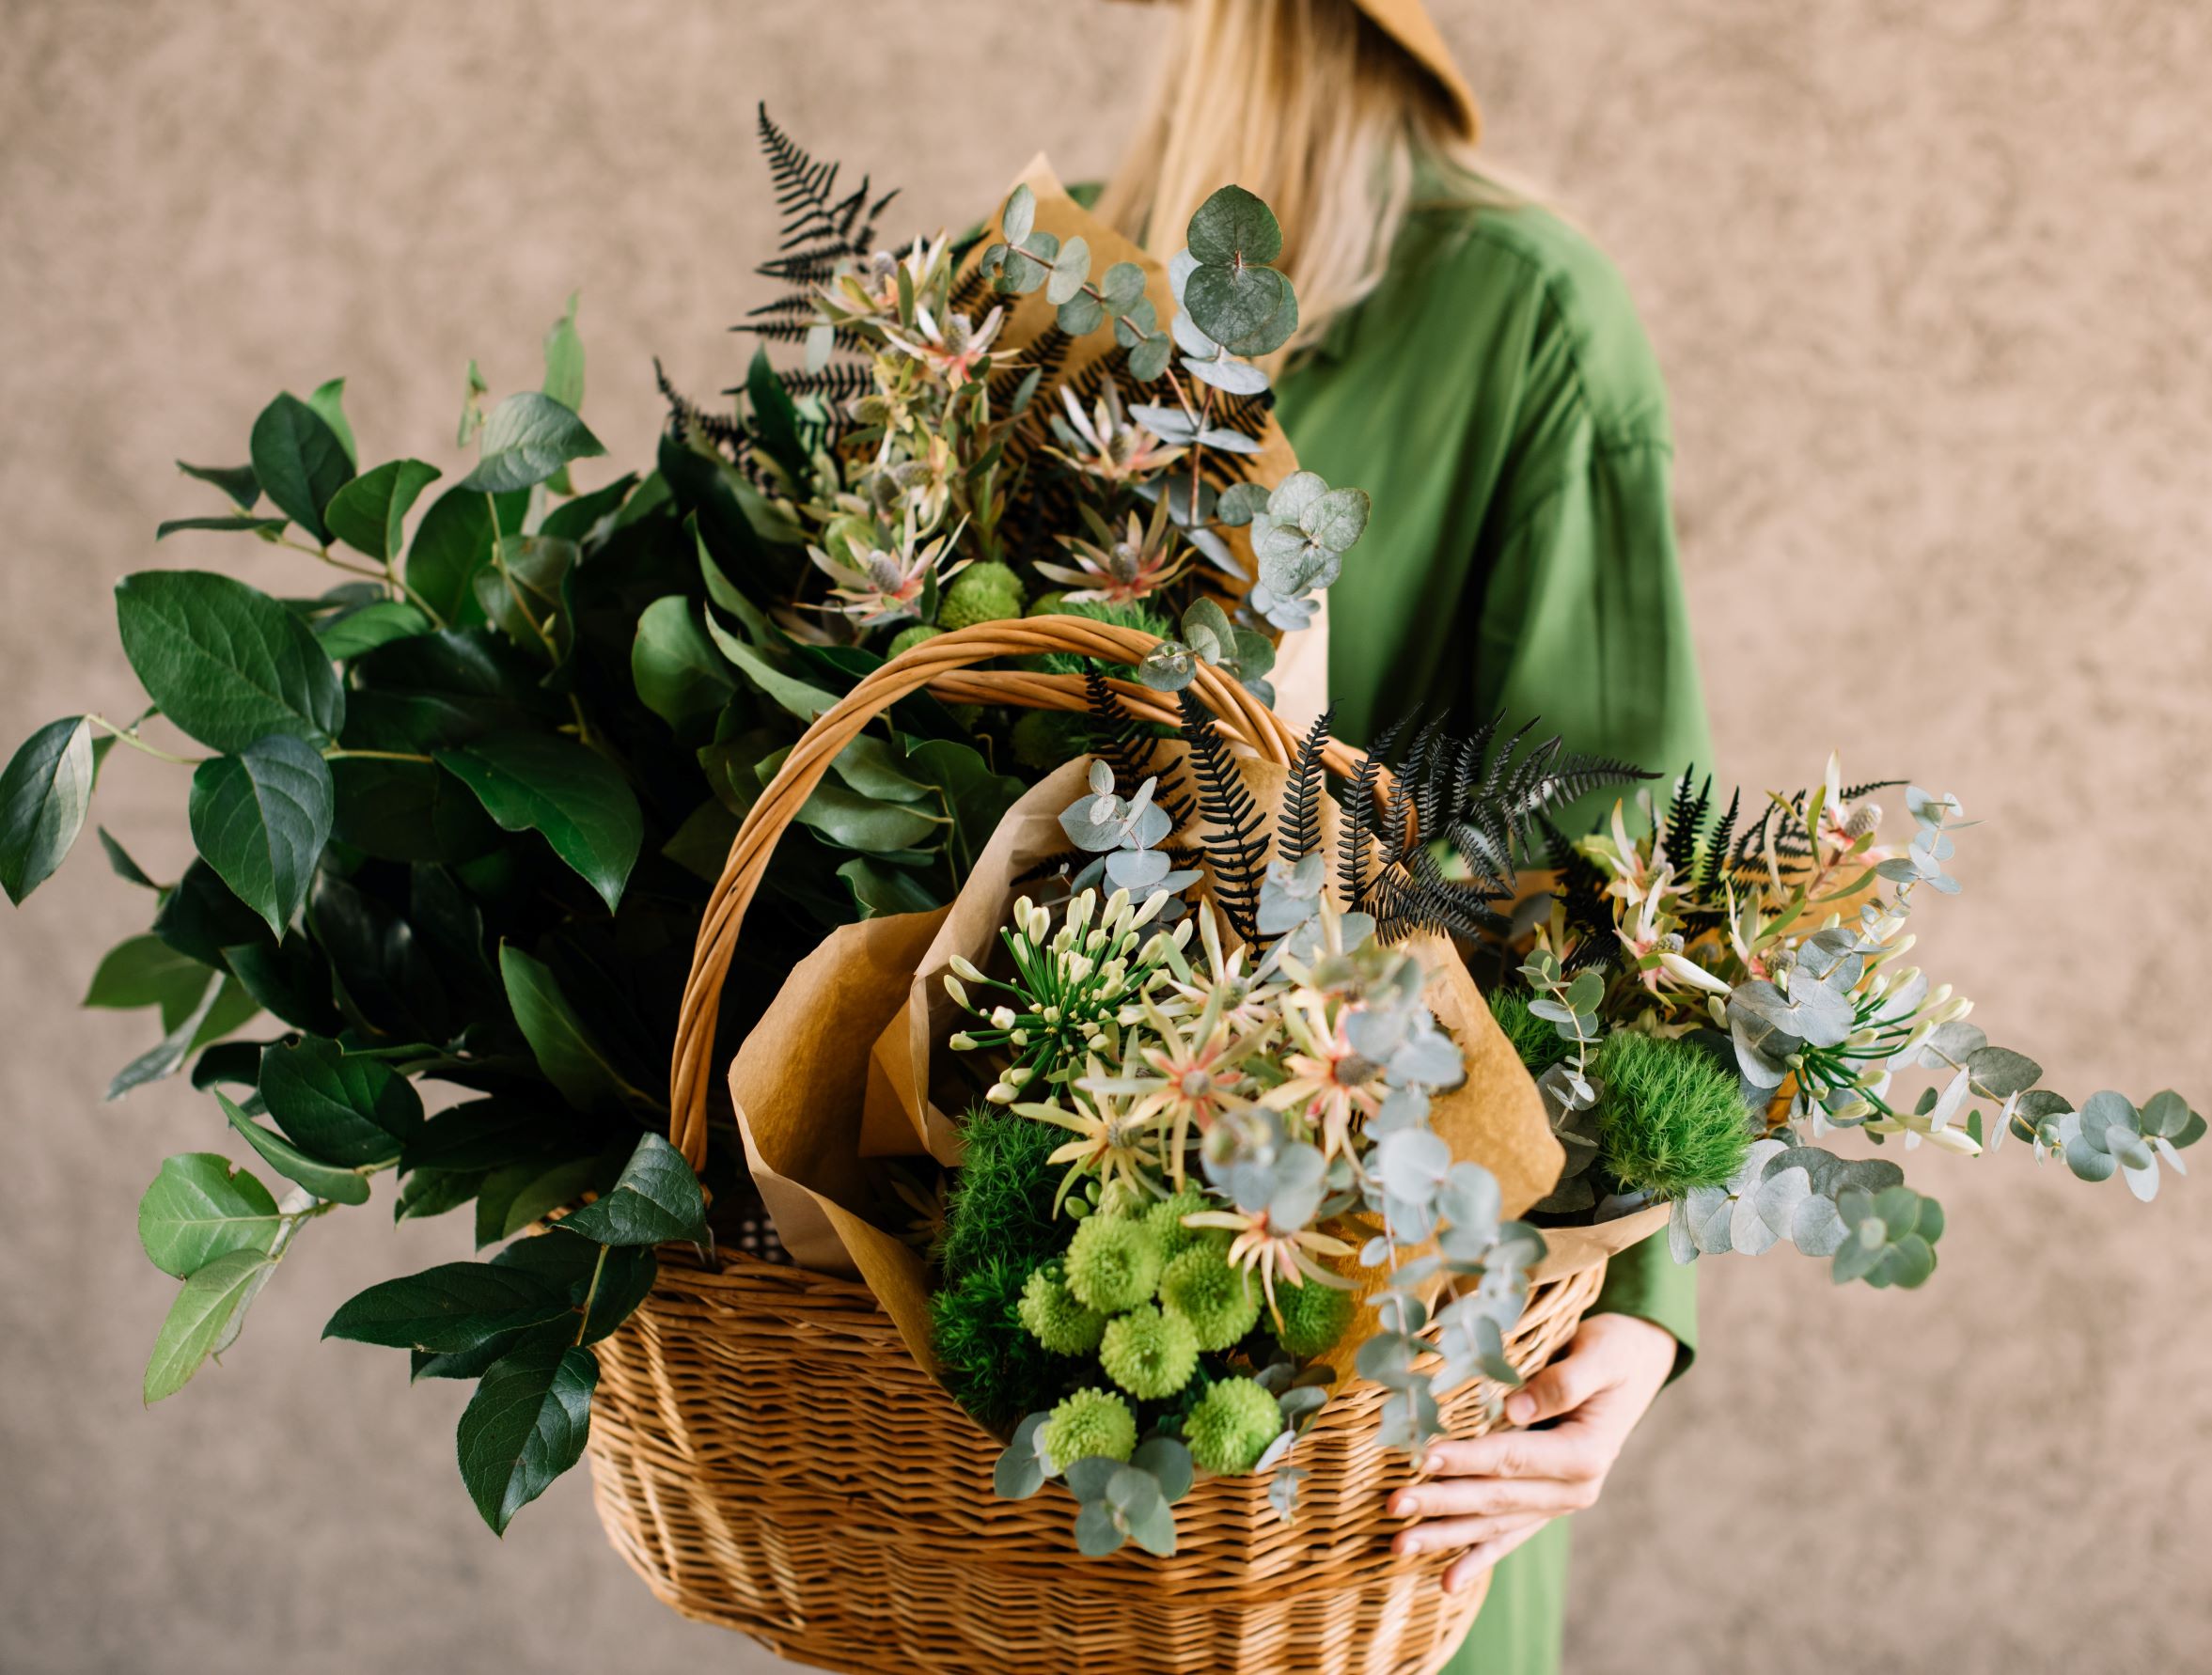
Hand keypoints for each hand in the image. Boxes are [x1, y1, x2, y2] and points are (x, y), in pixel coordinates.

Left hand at [1388, 1312, 1678, 1592]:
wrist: (1637, 1365)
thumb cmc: (1615, 1352)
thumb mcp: (1600, 1355)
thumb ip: (1562, 1383)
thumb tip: (1514, 1410)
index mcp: (1586, 1453)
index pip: (1513, 1458)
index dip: (1467, 1459)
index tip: (1425, 1459)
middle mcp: (1574, 1489)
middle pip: (1495, 1498)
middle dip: (1441, 1503)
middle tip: (1393, 1504)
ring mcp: (1559, 1501)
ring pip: (1494, 1524)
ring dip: (1445, 1536)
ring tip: (1400, 1546)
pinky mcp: (1546, 1503)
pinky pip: (1508, 1535)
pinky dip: (1477, 1557)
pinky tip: (1447, 1582)